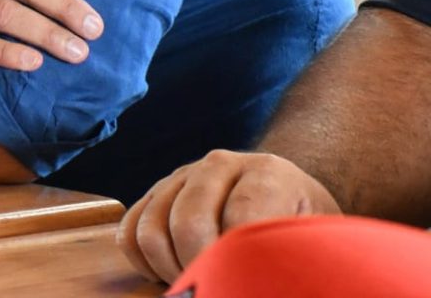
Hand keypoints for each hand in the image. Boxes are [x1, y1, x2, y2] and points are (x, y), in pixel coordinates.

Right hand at [117, 149, 341, 282]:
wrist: (291, 197)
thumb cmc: (308, 235)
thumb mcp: (320, 244)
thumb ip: (296, 261)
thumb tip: (258, 288)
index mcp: (268, 173)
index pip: (239, 222)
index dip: (239, 269)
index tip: (245, 291)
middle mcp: (219, 164)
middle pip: (188, 225)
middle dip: (201, 273)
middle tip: (217, 293)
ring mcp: (182, 174)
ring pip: (150, 231)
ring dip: (171, 272)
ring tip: (201, 286)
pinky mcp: (156, 192)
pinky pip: (129, 232)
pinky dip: (145, 264)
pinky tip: (175, 276)